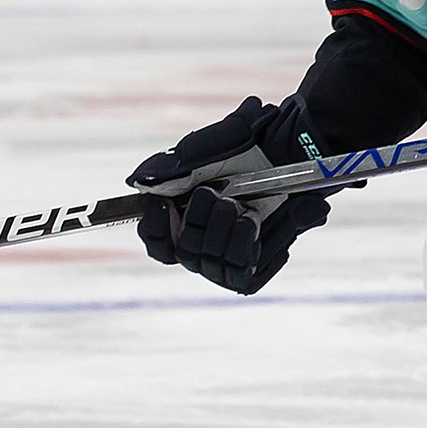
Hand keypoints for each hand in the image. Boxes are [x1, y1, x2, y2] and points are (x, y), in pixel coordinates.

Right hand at [129, 97, 330, 292]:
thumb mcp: (205, 150)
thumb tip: (138, 183)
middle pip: (187, 253)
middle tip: (222, 199)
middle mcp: (200, 243)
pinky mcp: (252, 269)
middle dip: (202, 224)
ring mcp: (225, 258)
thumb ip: (169, 167)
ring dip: (231, 235)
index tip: (161, 204)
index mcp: (181, 218)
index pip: (157, 243)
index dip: (155, 229)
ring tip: (248, 210)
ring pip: (214, 265)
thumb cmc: (244, 149)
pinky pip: (243, 279)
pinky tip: (260, 226)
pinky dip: (251, 250)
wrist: (288, 153)